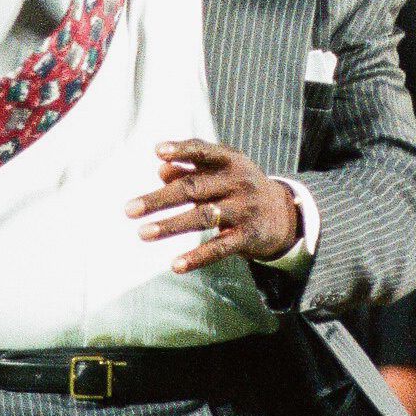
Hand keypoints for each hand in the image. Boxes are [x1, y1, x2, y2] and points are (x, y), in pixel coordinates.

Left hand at [125, 139, 299, 271]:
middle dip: (159, 199)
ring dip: (171, 226)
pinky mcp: (249, 236)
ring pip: (203, 217)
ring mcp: (244, 209)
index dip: (181, 150)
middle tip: (129, 209)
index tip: (157, 152)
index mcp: (229, 161)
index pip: (203, 151)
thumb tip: (160, 169)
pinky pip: (220, 247)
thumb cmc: (239, 187)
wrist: (286, 214)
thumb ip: (191, 169)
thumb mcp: (221, 172)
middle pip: (194, 188)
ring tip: (142, 233)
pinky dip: (197, 257)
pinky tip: (175, 265)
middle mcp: (238, 182)